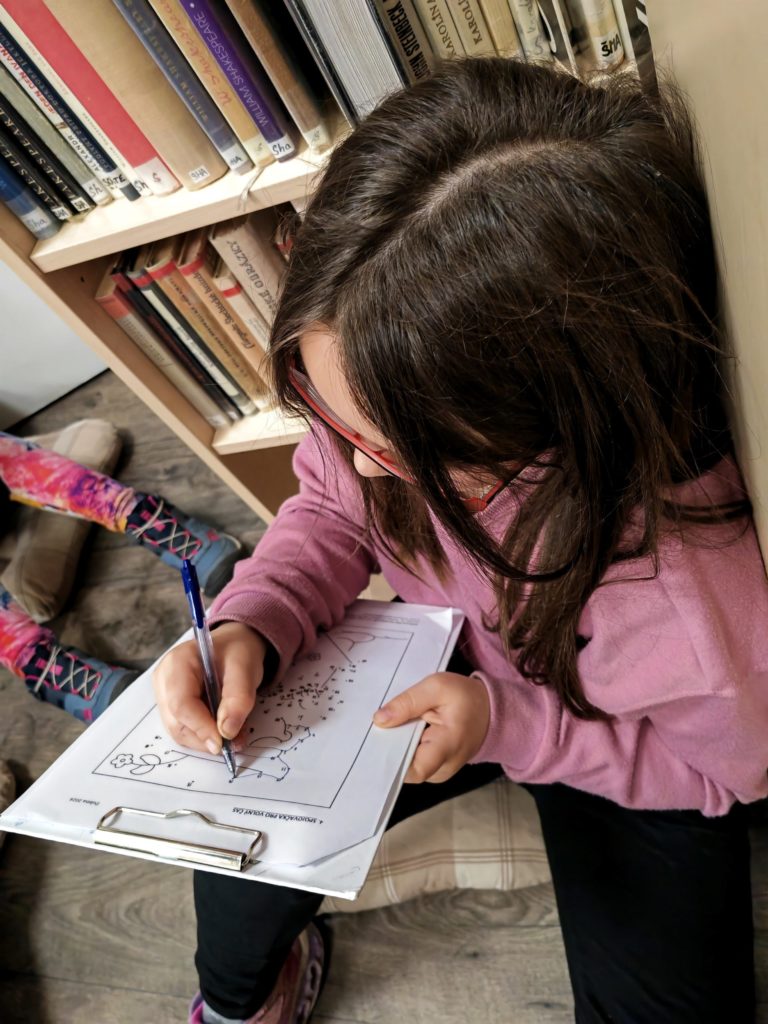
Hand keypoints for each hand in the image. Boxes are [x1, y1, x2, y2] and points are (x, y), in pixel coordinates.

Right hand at [152, 621, 267, 753]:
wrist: (233, 646)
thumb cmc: (237, 652)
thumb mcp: (245, 668)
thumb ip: (238, 699)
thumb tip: (227, 732)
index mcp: (177, 663)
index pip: (181, 704)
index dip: (201, 727)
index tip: (223, 743)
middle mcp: (163, 680)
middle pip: (176, 722)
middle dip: (206, 737)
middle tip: (235, 741)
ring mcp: (163, 694)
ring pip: (179, 731)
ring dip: (206, 739)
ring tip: (234, 733)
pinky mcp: (170, 706)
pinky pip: (184, 729)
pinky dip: (204, 735)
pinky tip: (222, 728)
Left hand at [373, 671, 489, 782]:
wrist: (490, 711)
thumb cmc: (465, 698)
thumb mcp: (438, 687)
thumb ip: (408, 702)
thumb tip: (379, 720)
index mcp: (447, 746)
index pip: (413, 770)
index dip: (390, 759)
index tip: (374, 740)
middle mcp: (443, 768)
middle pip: (404, 768)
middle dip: (388, 747)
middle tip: (376, 725)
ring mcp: (439, 772)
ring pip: (406, 765)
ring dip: (396, 745)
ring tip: (390, 724)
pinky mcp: (435, 769)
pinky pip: (412, 762)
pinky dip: (403, 746)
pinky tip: (400, 730)